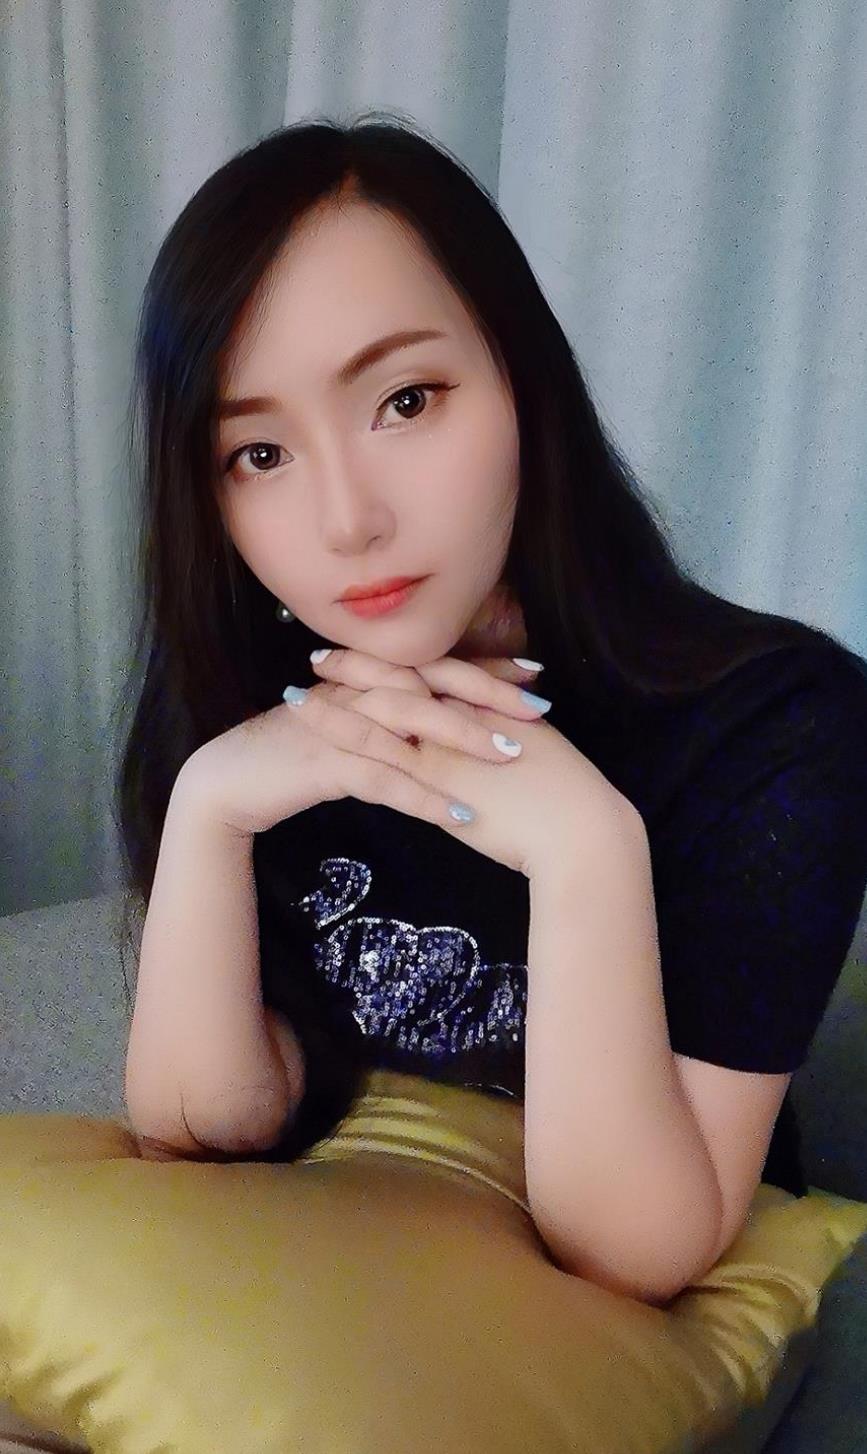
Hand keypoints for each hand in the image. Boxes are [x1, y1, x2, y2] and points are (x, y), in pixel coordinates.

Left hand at [288, 647, 637, 879]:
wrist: (581, 831)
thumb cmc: (567, 803)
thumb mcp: (534, 755)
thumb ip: (502, 739)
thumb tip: (484, 738)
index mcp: (486, 704)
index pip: (432, 670)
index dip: (397, 658)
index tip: (367, 649)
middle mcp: (462, 713)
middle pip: (401, 677)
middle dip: (358, 665)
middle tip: (319, 653)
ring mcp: (446, 745)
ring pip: (378, 710)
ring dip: (335, 698)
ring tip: (297, 691)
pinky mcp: (436, 781)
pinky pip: (378, 753)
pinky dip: (341, 736)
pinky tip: (313, 733)